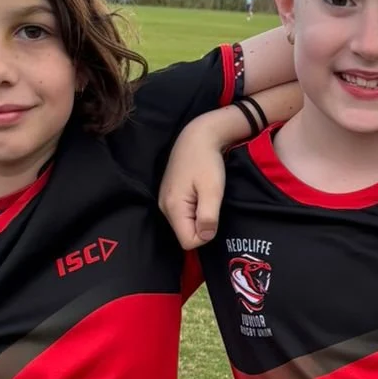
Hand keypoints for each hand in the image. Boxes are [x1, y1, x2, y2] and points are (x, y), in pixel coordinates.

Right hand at [159, 123, 230, 248]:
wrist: (196, 136)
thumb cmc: (206, 161)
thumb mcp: (213, 189)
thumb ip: (208, 216)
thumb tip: (205, 237)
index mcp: (173, 208)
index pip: (188, 242)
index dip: (205, 234)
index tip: (213, 214)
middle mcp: (164, 208)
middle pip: (185, 235)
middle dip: (201, 226)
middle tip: (210, 203)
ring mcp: (164, 202)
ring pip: (184, 225)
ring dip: (198, 217)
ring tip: (205, 196)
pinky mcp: (168, 197)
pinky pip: (182, 215)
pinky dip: (193, 210)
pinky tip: (199, 195)